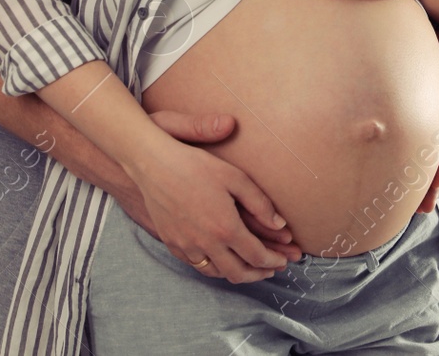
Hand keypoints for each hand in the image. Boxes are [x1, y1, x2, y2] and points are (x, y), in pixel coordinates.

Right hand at [115, 111, 299, 258]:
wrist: (154, 165)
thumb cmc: (196, 165)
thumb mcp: (235, 178)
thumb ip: (260, 204)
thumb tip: (280, 225)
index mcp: (225, 227)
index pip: (257, 256)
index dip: (274, 261)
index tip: (285, 260)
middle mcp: (206, 243)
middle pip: (238, 273)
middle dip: (259, 274)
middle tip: (271, 268)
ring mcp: (187, 246)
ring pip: (217, 273)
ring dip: (237, 273)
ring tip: (249, 266)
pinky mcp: (172, 244)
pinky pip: (197, 265)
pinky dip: (215, 268)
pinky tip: (221, 259)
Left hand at [418, 30, 438, 213]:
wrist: (430, 27)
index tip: (435, 185)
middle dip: (431, 181)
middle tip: (420, 209)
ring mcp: (431, 114)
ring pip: (425, 151)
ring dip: (419, 178)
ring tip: (407, 209)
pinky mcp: (415, 113)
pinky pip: (410, 140)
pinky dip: (404, 160)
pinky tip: (390, 177)